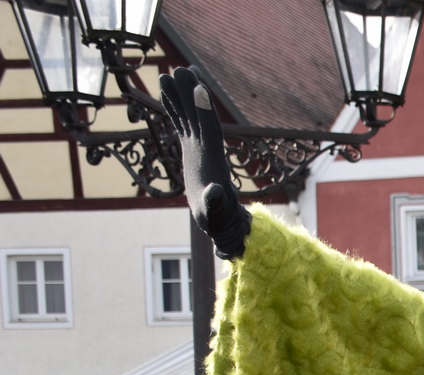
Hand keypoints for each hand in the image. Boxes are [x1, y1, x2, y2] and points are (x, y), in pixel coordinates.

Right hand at [158, 67, 249, 259]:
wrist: (220, 218)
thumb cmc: (216, 217)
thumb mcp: (213, 210)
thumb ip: (215, 201)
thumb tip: (215, 193)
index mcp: (213, 158)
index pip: (209, 129)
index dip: (204, 109)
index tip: (200, 87)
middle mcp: (206, 148)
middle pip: (198, 115)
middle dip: (190, 93)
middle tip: (182, 69)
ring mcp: (198, 146)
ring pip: (188, 115)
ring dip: (181, 95)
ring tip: (170, 73)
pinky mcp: (191, 149)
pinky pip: (181, 123)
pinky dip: (174, 107)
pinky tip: (166, 92)